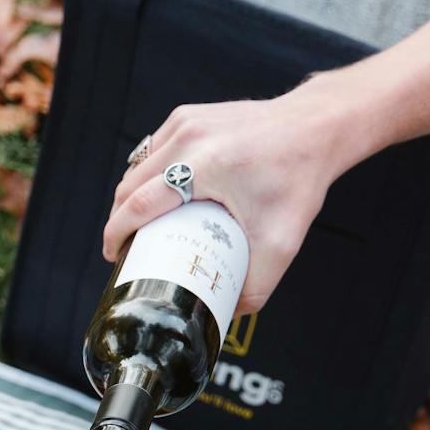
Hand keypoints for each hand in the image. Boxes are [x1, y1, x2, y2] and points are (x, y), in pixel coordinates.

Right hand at [100, 75, 372, 314]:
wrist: (317, 127)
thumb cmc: (299, 180)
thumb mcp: (282, 242)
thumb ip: (257, 286)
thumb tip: (229, 314)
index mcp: (205, 166)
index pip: (138, 203)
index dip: (116, 233)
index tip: (113, 255)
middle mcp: (189, 138)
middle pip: (129, 185)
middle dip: (118, 219)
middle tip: (127, 247)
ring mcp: (186, 121)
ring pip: (137, 166)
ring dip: (130, 196)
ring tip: (139, 224)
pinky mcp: (188, 114)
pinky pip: (153, 149)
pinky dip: (148, 174)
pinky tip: (157, 194)